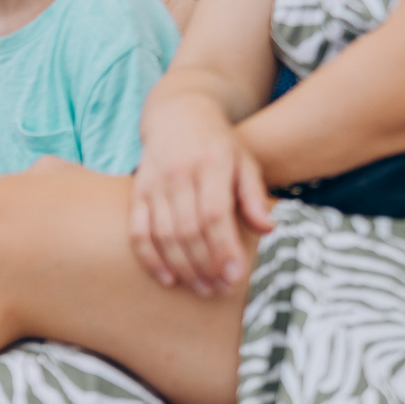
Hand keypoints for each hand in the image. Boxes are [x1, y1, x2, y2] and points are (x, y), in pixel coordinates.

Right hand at [130, 92, 270, 294]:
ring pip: (164, 235)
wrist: (177, 115)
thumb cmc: (218, 144)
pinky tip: (167, 278)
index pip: (214, 214)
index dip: (223, 247)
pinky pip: (138, 232)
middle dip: (205, 264)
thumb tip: (267, 229)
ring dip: (183, 267)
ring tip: (202, 288)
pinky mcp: (137, 193)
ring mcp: (154, 184)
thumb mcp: (244, 161)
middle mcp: (179, 174)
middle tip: (220, 289)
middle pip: (188, 230)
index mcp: (211, 164)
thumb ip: (253, 196)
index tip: (235, 275)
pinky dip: (150, 259)